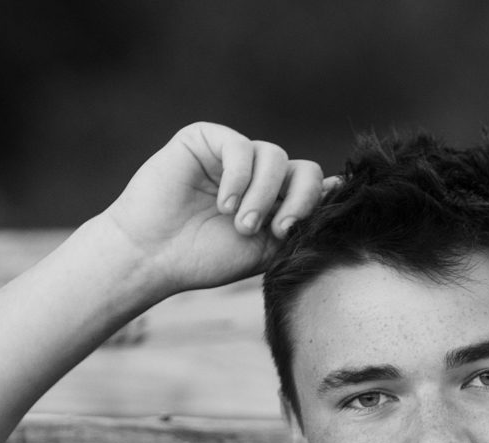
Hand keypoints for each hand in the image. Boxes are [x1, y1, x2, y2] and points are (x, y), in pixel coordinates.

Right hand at [100, 122, 328, 297]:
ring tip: (240, 223)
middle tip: (275, 230)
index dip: (315, 202)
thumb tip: (336, 187)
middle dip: (298, 200)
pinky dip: (239, 178)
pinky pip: (242, 147)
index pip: (312, 186)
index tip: (296, 228)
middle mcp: (257, 173)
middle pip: (304, 168)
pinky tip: (224, 204)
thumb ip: (298, 222)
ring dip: (264, 195)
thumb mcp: (264, 249)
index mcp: (274, 199)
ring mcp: (232, 155)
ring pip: (275, 156)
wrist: (153, 256)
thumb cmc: (203, 258)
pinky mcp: (206, 139)